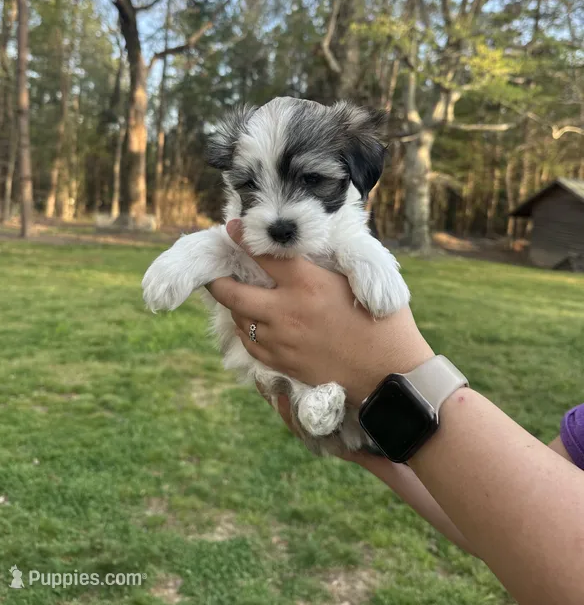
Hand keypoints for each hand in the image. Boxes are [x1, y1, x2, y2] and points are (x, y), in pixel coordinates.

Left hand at [207, 220, 432, 405]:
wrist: (389, 374)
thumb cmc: (383, 322)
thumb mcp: (358, 280)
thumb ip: (328, 261)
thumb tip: (305, 245)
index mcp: (307, 283)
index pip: (262, 255)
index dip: (242, 239)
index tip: (231, 229)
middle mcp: (286, 310)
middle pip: (233, 291)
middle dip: (217, 278)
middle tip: (214, 270)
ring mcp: (280, 340)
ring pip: (238, 318)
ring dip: (234, 304)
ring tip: (234, 294)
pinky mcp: (281, 363)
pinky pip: (250, 343)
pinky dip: (245, 329)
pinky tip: (250, 322)